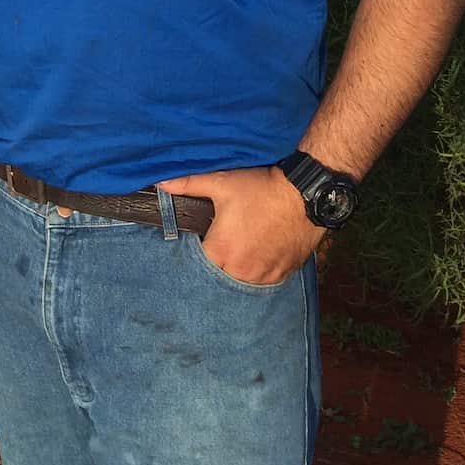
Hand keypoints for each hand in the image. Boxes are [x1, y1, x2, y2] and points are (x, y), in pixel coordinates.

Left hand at [157, 165, 321, 285]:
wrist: (304, 195)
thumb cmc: (260, 189)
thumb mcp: (221, 182)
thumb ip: (187, 185)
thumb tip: (160, 183)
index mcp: (222, 252)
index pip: (199, 266)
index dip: (198, 254)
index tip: (201, 243)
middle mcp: (242, 271)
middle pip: (220, 276)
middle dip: (218, 263)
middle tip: (223, 243)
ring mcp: (265, 276)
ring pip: (243, 281)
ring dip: (239, 269)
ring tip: (241, 248)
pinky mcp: (283, 275)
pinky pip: (264, 281)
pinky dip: (259, 271)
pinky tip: (259, 254)